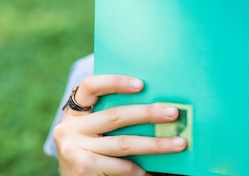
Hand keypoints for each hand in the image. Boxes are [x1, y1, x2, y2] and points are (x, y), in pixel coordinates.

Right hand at [53, 74, 186, 175]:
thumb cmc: (93, 152)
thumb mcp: (95, 131)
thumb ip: (114, 117)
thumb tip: (158, 106)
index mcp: (75, 112)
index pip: (91, 86)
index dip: (115, 82)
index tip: (141, 85)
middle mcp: (69, 127)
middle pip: (115, 115)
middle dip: (148, 114)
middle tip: (173, 113)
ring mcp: (74, 149)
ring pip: (124, 143)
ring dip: (155, 144)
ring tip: (179, 143)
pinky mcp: (83, 168)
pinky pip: (122, 166)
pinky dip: (141, 169)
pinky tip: (156, 170)